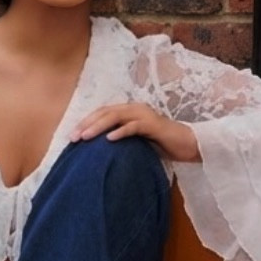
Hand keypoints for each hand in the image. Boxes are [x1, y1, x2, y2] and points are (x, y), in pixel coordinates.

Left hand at [71, 103, 199, 162]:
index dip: (86, 122)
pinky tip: (109, 140)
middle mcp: (135, 109)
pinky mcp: (154, 125)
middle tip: (74, 138)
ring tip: (86, 137)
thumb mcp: (135, 143)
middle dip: (87, 124)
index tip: (72, 136)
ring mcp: (144, 115)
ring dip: (98, 126)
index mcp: (129, 111)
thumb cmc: (161, 145)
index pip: (102, 113)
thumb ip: (120, 140)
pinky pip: (134, 126)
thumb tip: (98, 151)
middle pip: (105, 112)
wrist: (188, 145)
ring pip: (116, 116)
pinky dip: (121, 132)